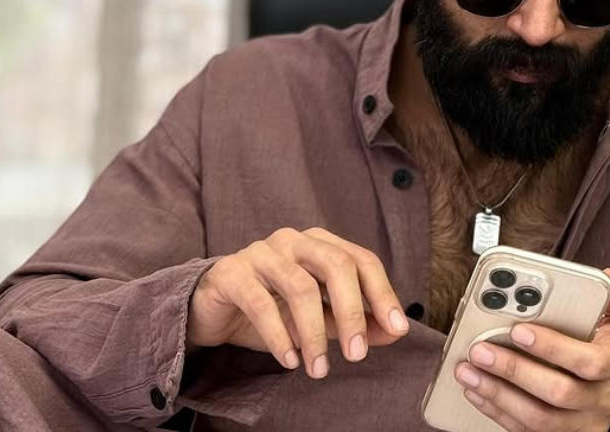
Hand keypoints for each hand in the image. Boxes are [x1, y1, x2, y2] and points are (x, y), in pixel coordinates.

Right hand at [188, 227, 410, 378]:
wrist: (213, 311)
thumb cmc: (271, 310)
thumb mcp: (318, 319)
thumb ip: (354, 322)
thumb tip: (394, 331)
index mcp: (319, 244)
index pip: (361, 260)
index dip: (382, 293)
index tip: (397, 329)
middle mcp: (292, 240)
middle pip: (335, 265)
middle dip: (352, 312)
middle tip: (357, 355)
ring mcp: (260, 252)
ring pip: (300, 286)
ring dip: (314, 334)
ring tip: (318, 369)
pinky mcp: (230, 272)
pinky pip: (260, 302)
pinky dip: (279, 336)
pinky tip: (289, 360)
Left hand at [454, 268, 609, 431]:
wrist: (606, 384)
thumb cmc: (604, 343)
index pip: (589, 361)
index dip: (553, 348)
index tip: (518, 330)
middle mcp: (603, 398)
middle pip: (559, 392)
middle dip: (513, 370)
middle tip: (479, 350)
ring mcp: (581, 422)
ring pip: (538, 418)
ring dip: (497, 393)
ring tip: (468, 371)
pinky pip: (526, 430)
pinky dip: (496, 410)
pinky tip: (476, 390)